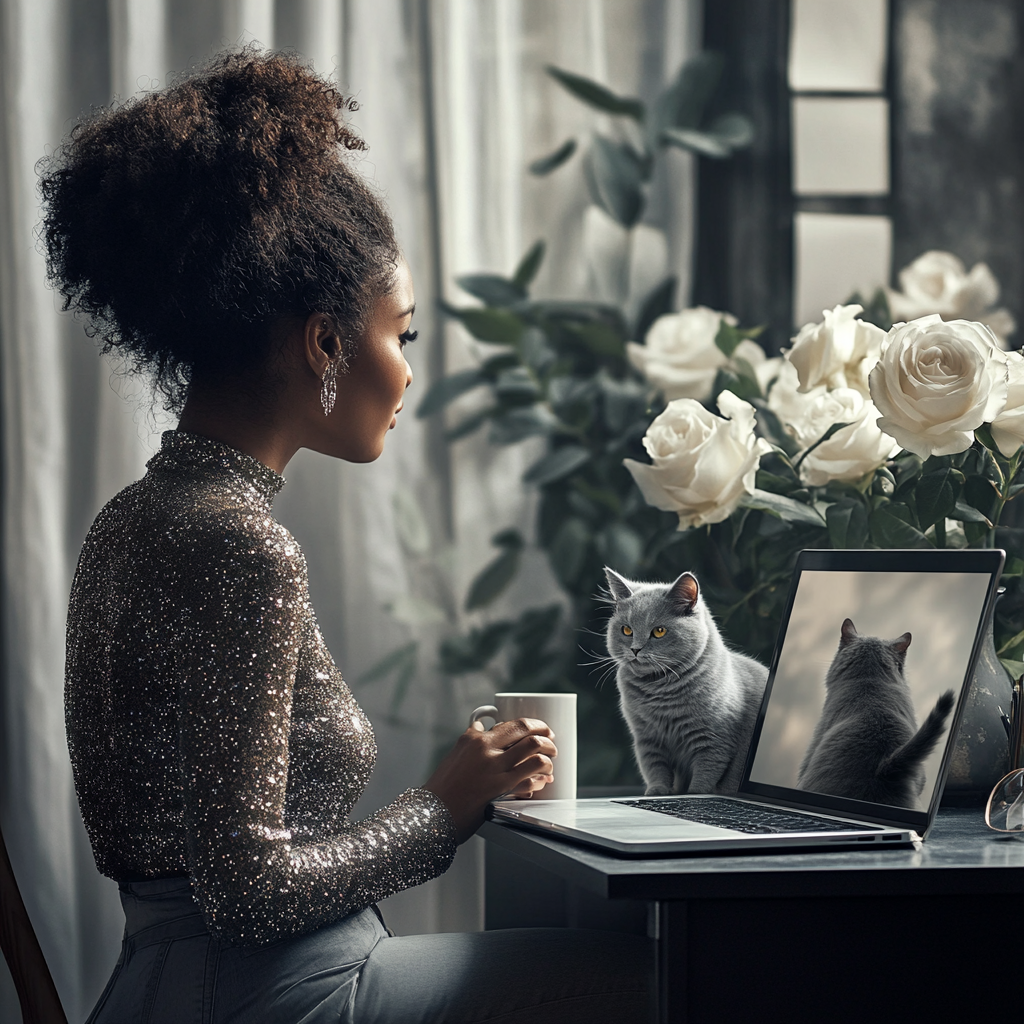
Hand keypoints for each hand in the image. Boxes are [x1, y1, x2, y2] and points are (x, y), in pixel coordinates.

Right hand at [423, 718, 556, 843]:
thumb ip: (471, 744)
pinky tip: (543, 779)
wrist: (431, 813)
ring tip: (551, 759)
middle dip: (543, 730)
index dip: (528, 724)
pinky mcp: (500, 786)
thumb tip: (483, 729)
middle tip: (550, 736)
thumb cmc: (442, 790)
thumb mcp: (455, 757)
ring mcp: (493, 766)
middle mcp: (483, 747)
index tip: (535, 728)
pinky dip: (542, 775)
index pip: (507, 723)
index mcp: (471, 738)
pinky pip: (530, 774)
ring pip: (533, 747)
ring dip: (548, 752)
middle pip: (524, 728)